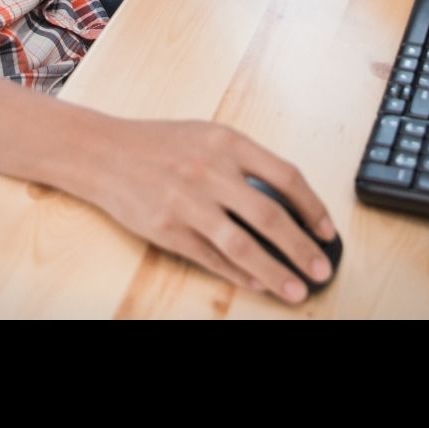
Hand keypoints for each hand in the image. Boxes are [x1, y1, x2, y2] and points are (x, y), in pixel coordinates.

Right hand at [95, 119, 337, 302]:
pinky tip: (257, 283)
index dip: (313, 208)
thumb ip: (245, 162)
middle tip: (323, 270)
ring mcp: (187, 203)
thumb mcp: (207, 136)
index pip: (286, 177)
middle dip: (303, 248)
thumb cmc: (158, 145)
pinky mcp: (166, 229)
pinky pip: (211, 258)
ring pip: (242, 245)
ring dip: (275, 272)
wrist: (102, 153)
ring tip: (296, 290)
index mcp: (227, 143)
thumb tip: (287, 202)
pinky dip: (238, 274)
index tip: (327, 231)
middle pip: (270, 217)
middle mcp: (210, 172)